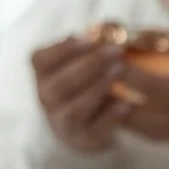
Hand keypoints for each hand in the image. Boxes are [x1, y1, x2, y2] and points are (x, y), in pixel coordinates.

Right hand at [31, 37, 129, 154]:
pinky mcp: (81, 139)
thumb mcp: (79, 59)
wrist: (83, 121)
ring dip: (98, 89)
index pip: (42, 60)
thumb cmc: (83, 79)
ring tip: (121, 69)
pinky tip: (127, 104)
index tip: (89, 38)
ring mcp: (61, 122)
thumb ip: (88, 45)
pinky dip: (110, 117)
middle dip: (88, 66)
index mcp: (41, 74)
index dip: (64, 49)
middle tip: (115, 51)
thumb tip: (108, 28)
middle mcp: (45, 98)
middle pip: (60, 85)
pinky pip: (94, 131)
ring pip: (74, 109)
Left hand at [115, 55, 168, 168]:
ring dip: (124, 114)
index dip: (126, 72)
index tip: (111, 57)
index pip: (150, 87)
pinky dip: (144, 123)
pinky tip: (140, 110)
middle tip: (100, 79)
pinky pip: (158, 137)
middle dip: (112, 99)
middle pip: (133, 117)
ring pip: (142, 131)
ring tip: (112, 94)